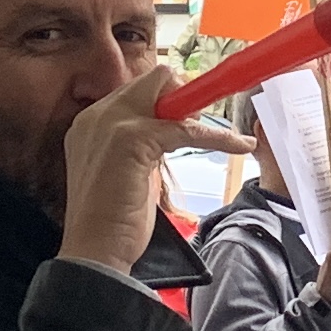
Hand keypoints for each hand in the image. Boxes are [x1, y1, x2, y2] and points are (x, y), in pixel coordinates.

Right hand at [61, 63, 252, 277]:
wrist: (94, 250)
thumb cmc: (111, 221)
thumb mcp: (123, 170)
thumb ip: (140, 144)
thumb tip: (171, 130)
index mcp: (91, 122)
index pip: (138, 91)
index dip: (167, 101)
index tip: (189, 116)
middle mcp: (97, 115)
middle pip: (154, 79)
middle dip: (184, 94)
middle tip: (199, 125)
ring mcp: (112, 123)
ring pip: (171, 92)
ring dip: (199, 113)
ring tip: (221, 138)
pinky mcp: (133, 139)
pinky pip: (187, 129)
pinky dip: (217, 137)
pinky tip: (239, 146)